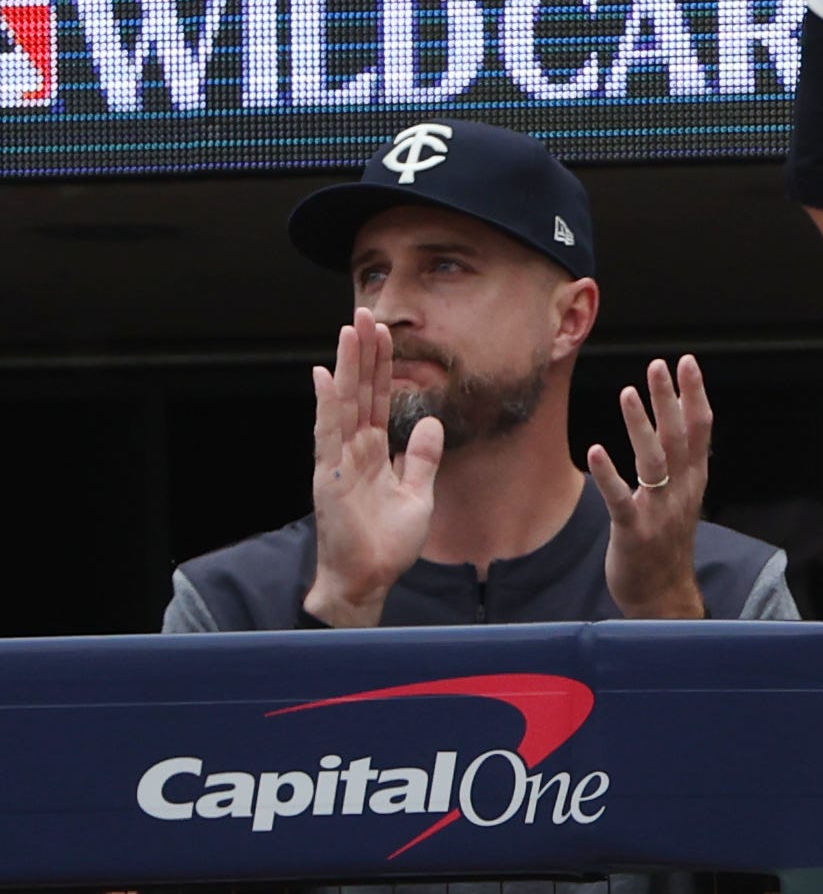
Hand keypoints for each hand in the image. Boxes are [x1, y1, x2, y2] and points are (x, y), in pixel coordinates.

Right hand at [304, 312, 442, 626]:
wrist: (368, 579)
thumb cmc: (387, 543)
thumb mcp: (418, 495)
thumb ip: (422, 459)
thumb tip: (429, 424)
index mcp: (373, 453)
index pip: (377, 400)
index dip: (382, 367)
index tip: (385, 334)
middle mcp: (352, 450)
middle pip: (359, 392)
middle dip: (364, 354)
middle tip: (366, 313)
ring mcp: (338, 461)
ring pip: (343, 403)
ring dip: (346, 366)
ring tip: (349, 330)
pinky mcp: (329, 476)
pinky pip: (327, 434)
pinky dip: (326, 405)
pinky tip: (322, 376)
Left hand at [591, 354, 715, 618]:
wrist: (662, 595)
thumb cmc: (665, 543)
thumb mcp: (679, 499)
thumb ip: (677, 465)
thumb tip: (672, 425)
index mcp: (693, 481)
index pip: (701, 430)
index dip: (694, 395)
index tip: (687, 363)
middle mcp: (682, 492)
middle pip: (680, 437)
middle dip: (670, 399)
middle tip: (660, 365)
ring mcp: (659, 511)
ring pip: (654, 461)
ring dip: (642, 426)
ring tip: (628, 393)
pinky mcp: (633, 531)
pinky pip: (620, 499)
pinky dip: (609, 474)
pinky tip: (596, 449)